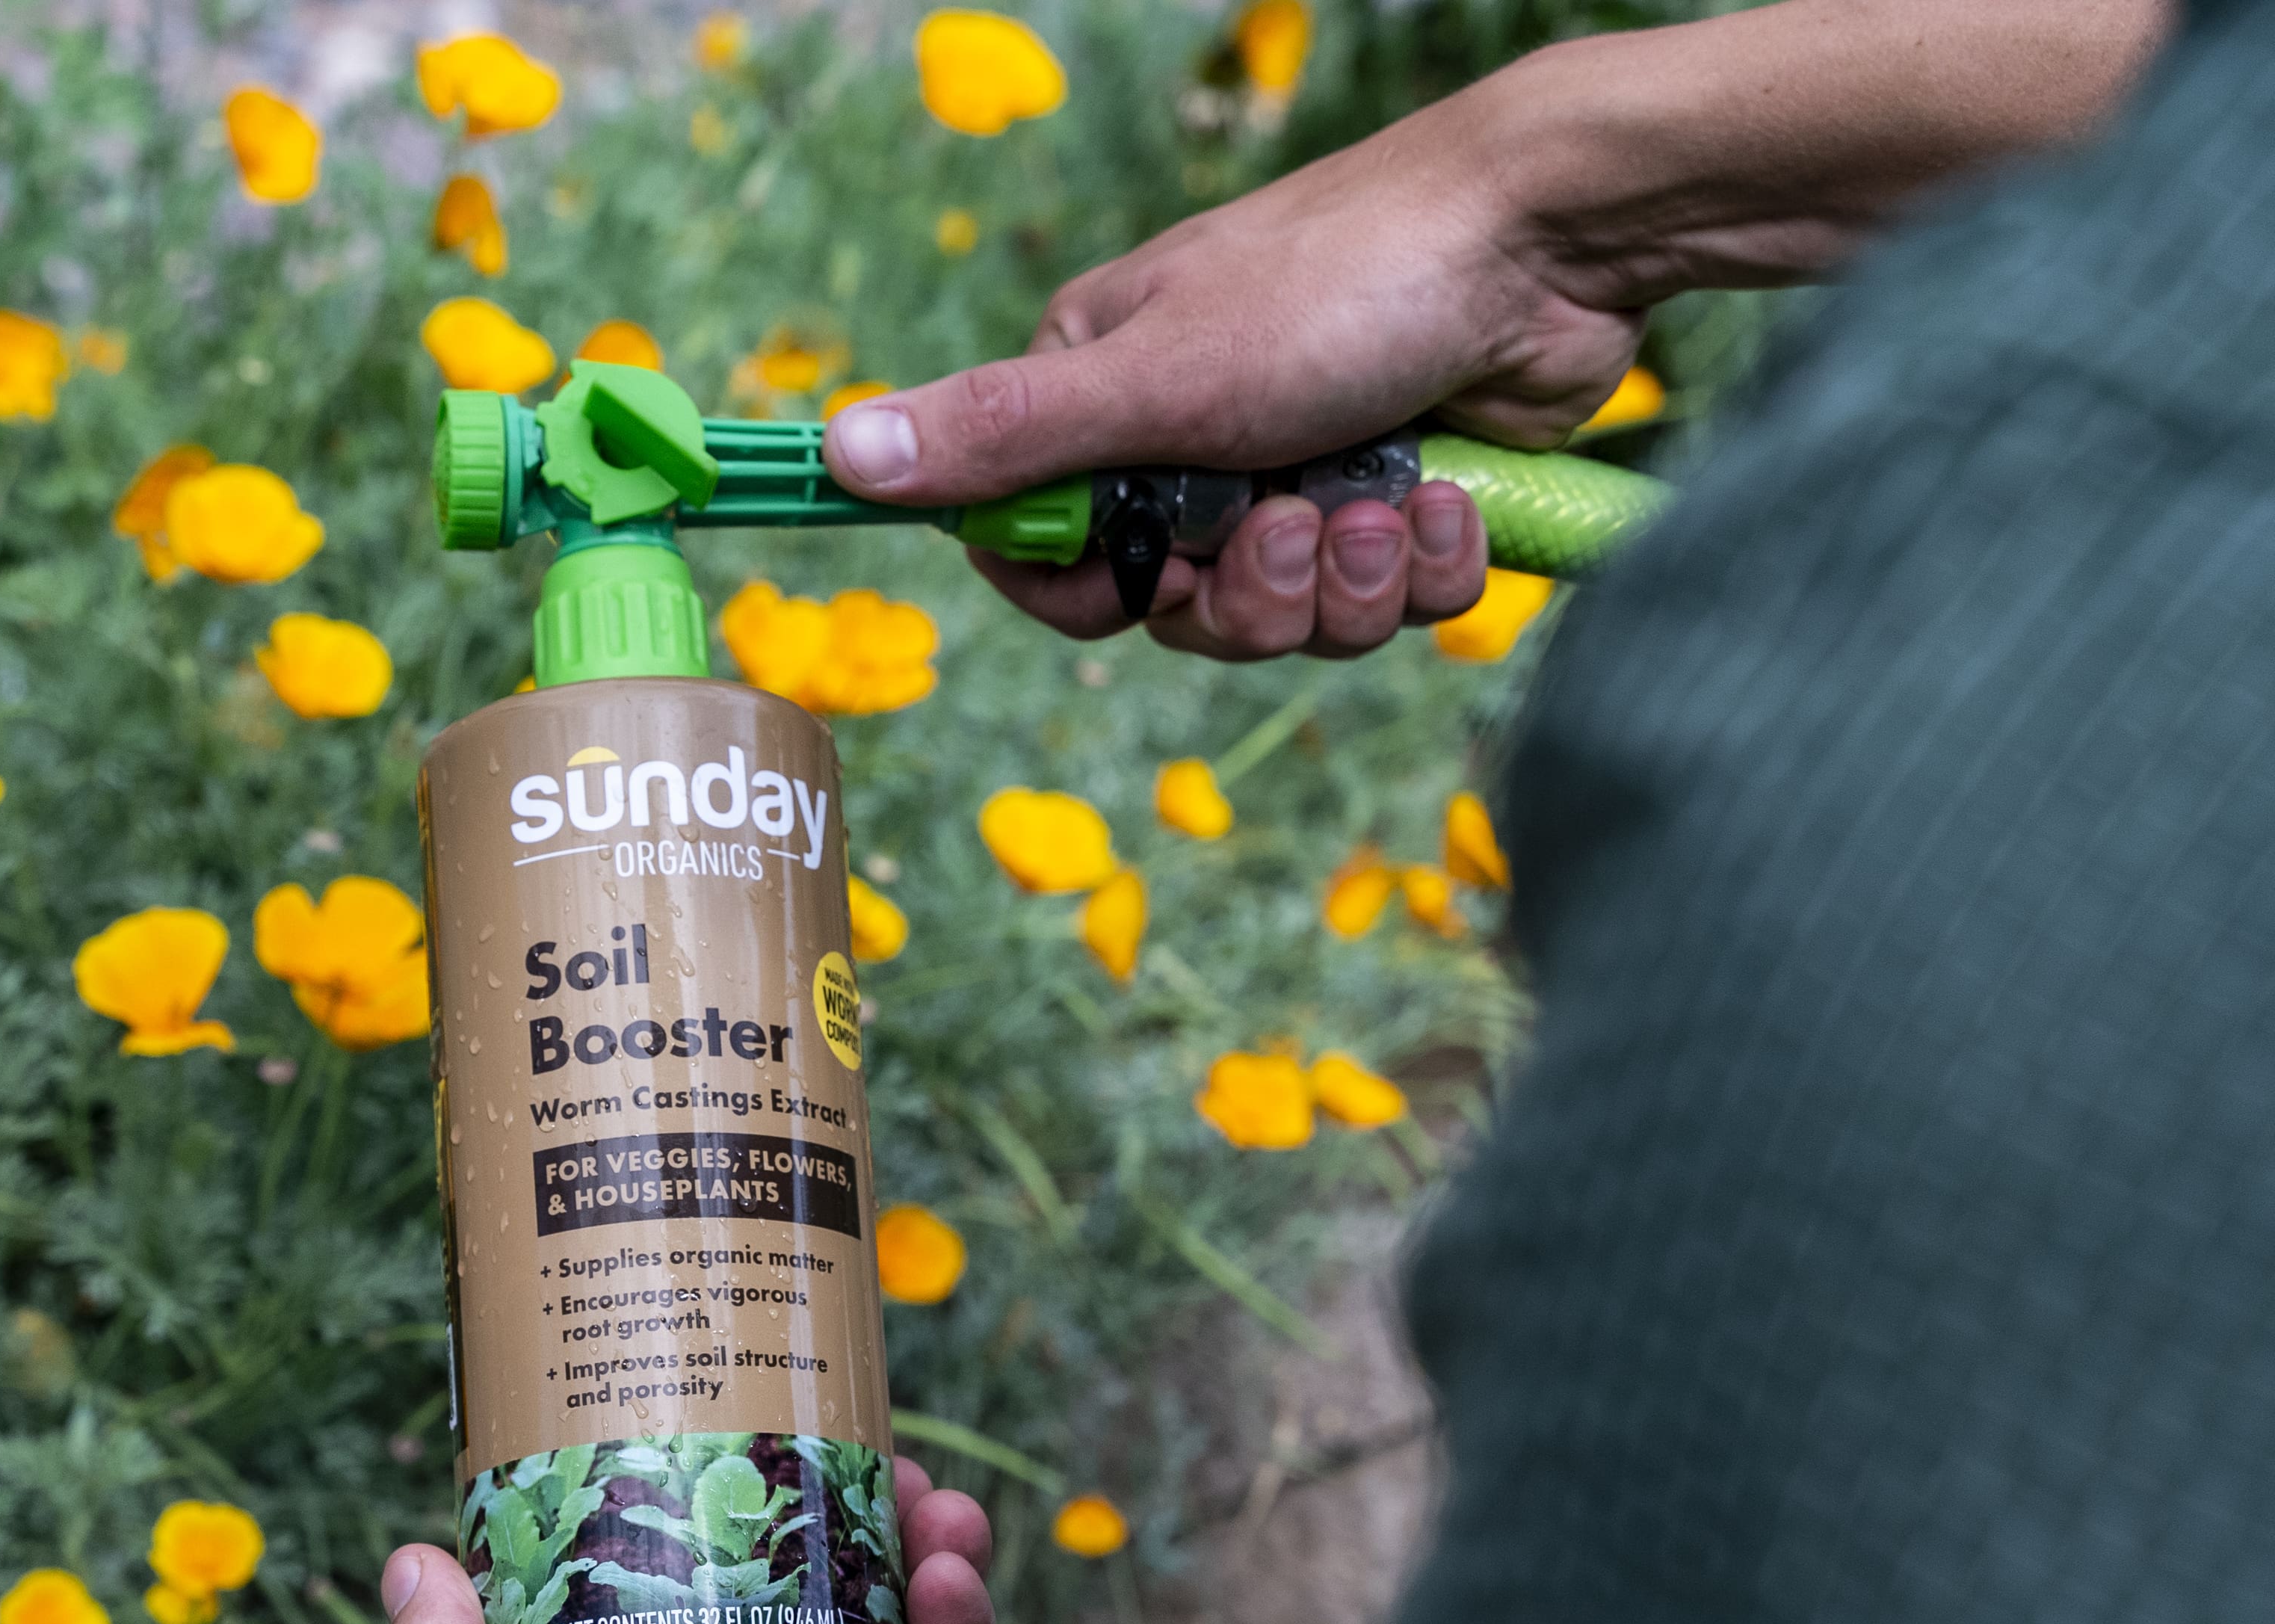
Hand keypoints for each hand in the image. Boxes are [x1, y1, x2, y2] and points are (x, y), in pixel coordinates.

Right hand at [821, 0, 2167, 662]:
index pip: (1043, 555)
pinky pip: (1388, 602)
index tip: (1137, 580)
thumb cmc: (1338, 283)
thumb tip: (838, 453)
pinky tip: (1445, 491)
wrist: (1548, 242)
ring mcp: (1300, 471)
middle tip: (1300, 521)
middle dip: (1251, 592)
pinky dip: (1424, 561)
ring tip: (1385, 494)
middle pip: (1177, 611)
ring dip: (1346, 581)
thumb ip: (1001, 434)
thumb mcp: (1148, 375)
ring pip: (1289, 619)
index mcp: (1105, 398)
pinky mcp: (1397, 499)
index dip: (1090, 594)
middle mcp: (1192, 440)